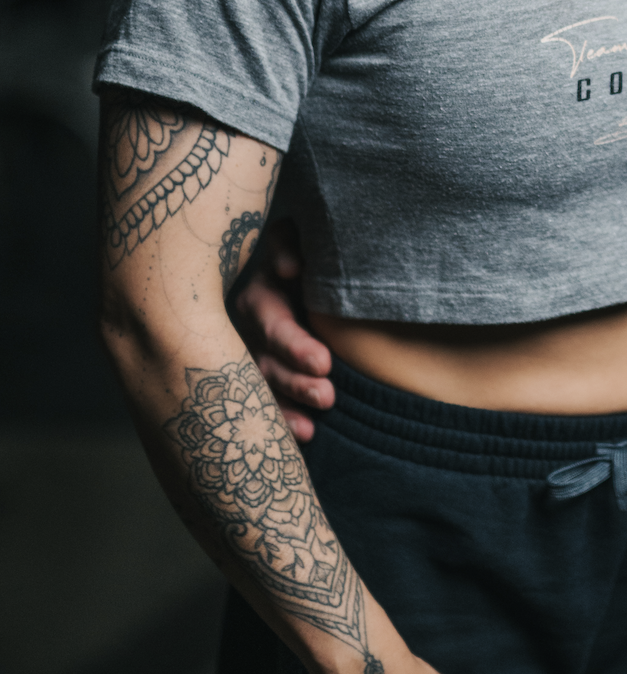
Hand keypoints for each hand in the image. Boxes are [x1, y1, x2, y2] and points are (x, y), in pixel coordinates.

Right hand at [234, 219, 335, 441]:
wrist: (303, 271)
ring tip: (323, 408)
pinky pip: (270, 402)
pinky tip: (307, 433)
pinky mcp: (263, 377)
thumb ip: (288, 244)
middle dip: (297, 379)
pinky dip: (287, 419)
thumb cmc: (305, 254)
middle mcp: (252, 329)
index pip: (273, 323)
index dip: (294, 344)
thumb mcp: (293, 240)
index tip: (324, 363)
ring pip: (269, 383)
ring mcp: (255, 355)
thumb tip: (288, 269)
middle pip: (270, 360)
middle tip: (328, 392)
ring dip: (293, 399)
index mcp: (261, 296)